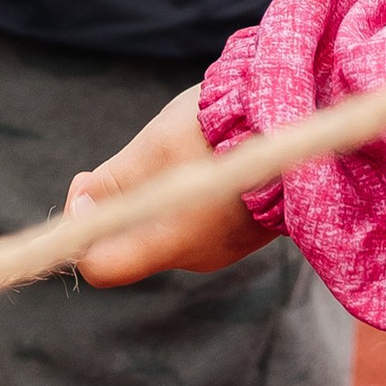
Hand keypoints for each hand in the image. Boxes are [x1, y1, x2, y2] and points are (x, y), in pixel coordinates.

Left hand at [66, 85, 275, 285]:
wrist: (305, 117)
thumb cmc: (226, 128)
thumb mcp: (155, 147)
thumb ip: (112, 183)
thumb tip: (79, 207)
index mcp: (170, 242)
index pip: (98, 267)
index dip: (80, 229)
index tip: (89, 185)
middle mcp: (194, 257)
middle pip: (132, 239)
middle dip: (125, 198)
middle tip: (142, 152)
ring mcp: (223, 247)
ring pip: (166, 224)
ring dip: (160, 191)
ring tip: (185, 146)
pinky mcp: (243, 232)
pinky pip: (198, 218)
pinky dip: (191, 193)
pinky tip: (211, 156)